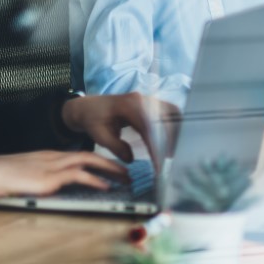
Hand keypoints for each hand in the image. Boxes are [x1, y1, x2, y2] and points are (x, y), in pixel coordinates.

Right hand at [0, 150, 127, 198]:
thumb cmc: (1, 176)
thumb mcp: (26, 176)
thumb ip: (41, 179)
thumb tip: (52, 189)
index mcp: (48, 156)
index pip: (80, 155)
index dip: (98, 161)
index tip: (112, 168)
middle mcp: (53, 157)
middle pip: (89, 155)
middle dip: (111, 164)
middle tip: (127, 172)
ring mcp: (51, 166)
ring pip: (88, 162)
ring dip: (110, 170)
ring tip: (125, 179)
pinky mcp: (49, 178)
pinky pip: (78, 176)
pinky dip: (95, 180)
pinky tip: (106, 186)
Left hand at [61, 93, 176, 165]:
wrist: (88, 107)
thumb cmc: (93, 120)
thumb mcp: (100, 136)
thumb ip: (116, 147)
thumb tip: (131, 159)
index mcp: (129, 105)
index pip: (149, 127)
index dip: (155, 146)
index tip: (158, 164)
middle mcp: (142, 99)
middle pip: (166, 117)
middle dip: (170, 139)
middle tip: (169, 159)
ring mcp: (148, 100)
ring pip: (171, 113)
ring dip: (174, 132)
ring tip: (171, 152)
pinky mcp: (150, 104)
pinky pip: (168, 113)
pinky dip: (172, 126)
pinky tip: (170, 142)